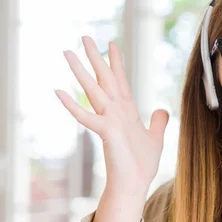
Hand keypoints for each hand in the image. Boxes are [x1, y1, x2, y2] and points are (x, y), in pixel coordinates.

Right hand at [55, 36, 168, 197]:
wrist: (135, 184)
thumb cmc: (142, 164)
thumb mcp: (156, 138)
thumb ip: (158, 122)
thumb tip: (162, 109)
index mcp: (127, 112)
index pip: (121, 81)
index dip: (117, 63)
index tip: (112, 44)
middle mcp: (116, 112)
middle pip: (104, 79)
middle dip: (95, 58)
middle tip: (85, 36)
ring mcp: (109, 120)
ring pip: (92, 91)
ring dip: (80, 72)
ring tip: (68, 52)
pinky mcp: (105, 132)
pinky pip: (86, 117)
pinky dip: (73, 105)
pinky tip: (59, 91)